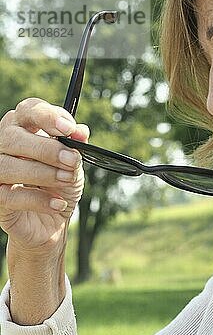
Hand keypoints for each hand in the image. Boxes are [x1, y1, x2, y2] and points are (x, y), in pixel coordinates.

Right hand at [0, 98, 88, 252]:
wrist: (51, 224)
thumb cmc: (58, 188)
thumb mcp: (72, 166)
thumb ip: (76, 147)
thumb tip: (82, 131)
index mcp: (24, 129)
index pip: (28, 110)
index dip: (47, 116)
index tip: (69, 129)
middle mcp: (5, 146)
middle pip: (14, 137)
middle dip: (47, 149)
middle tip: (71, 162)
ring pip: (10, 166)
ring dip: (44, 174)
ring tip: (66, 181)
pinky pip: (11, 196)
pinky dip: (39, 200)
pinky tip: (58, 203)